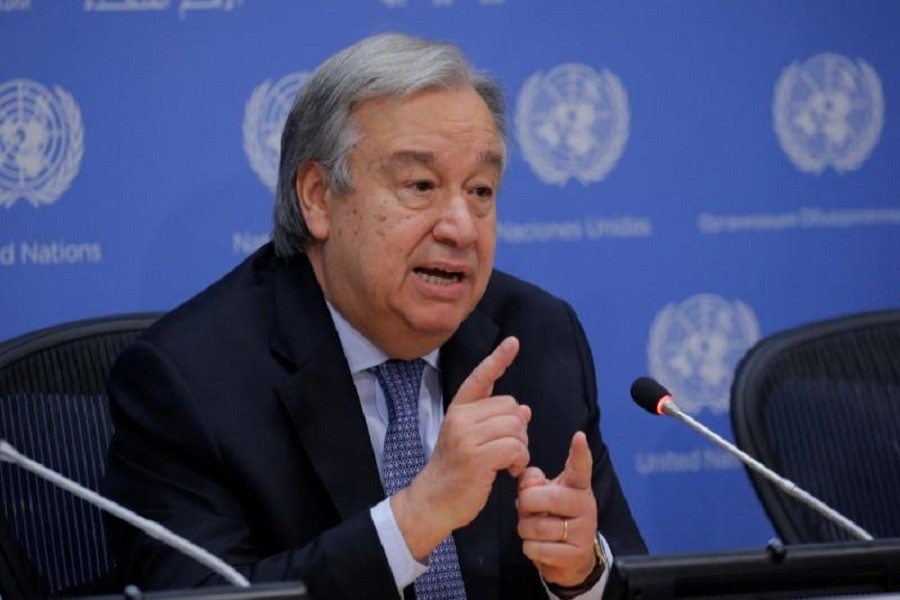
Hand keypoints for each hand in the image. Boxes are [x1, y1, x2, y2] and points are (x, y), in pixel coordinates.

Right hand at [392, 336, 530, 558]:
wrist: (432, 502)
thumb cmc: (454, 473)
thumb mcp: (469, 441)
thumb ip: (493, 422)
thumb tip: (525, 410)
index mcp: (458, 410)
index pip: (480, 378)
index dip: (498, 359)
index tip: (513, 342)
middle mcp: (461, 419)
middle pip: (512, 406)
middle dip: (520, 429)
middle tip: (510, 451)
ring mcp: (467, 437)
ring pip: (516, 427)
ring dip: (522, 447)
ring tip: (510, 463)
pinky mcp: (477, 458)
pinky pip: (516, 447)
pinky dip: (520, 460)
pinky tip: (510, 471)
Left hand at [517, 432, 598, 585]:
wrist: (570, 558)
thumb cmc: (552, 517)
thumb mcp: (543, 494)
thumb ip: (533, 482)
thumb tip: (530, 478)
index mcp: (577, 486)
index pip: (580, 467)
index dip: (579, 452)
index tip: (578, 436)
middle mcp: (585, 505)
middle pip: (544, 497)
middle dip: (526, 505)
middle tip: (529, 510)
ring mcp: (583, 531)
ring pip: (536, 526)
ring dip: (525, 530)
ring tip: (533, 529)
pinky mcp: (575, 554)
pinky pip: (537, 548)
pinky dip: (530, 548)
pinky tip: (538, 546)